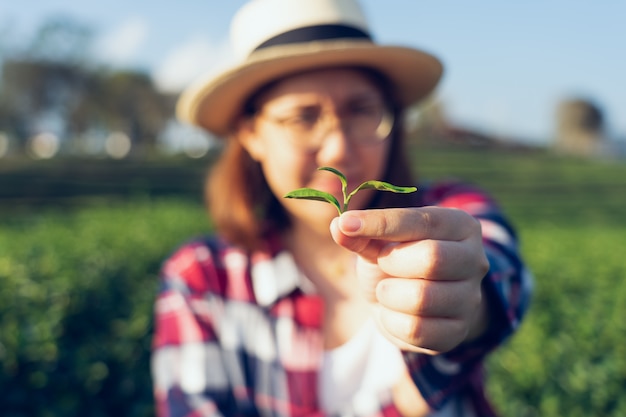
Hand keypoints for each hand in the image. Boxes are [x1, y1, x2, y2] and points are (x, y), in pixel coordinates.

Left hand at [329, 207, 489, 353]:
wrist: (412, 303)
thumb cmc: (397, 260)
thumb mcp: (379, 241)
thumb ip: (360, 234)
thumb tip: (338, 226)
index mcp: (460, 226)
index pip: (422, 221)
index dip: (381, 223)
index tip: (346, 223)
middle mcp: (475, 260)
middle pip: (432, 259)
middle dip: (393, 262)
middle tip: (383, 264)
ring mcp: (470, 298)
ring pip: (423, 298)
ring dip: (389, 294)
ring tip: (386, 290)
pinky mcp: (458, 332)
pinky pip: (417, 330)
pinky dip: (391, 321)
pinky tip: (391, 311)